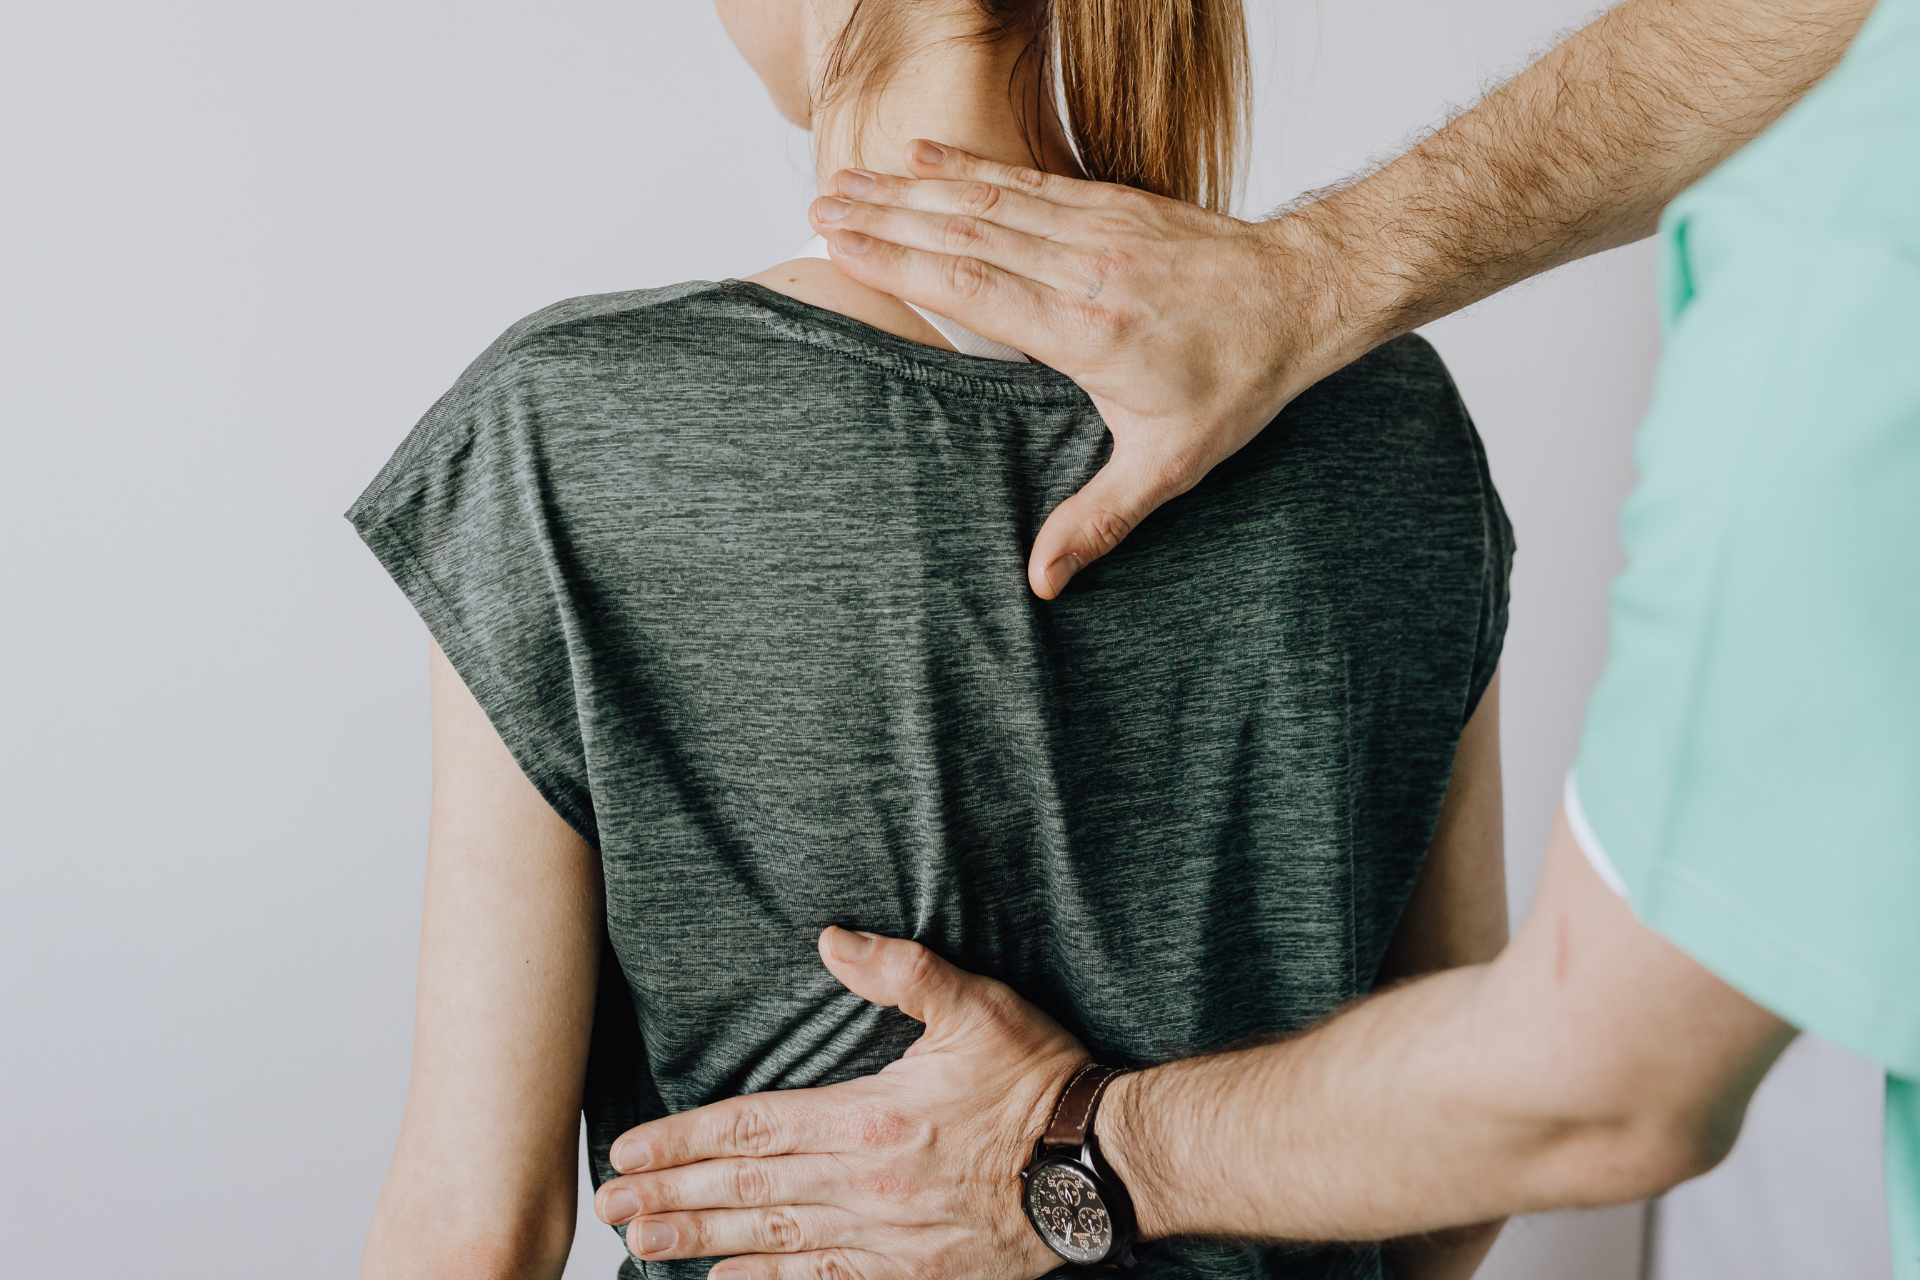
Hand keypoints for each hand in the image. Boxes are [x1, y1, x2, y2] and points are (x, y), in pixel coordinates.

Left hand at [593, 928, 1088, 1279]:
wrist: (1101, 1166)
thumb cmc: (1039, 1080)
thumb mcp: (977, 1006)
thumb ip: (901, 972)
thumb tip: (831, 940)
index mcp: (868, 1117)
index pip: (751, 1129)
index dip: (684, 1139)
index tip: (630, 1147)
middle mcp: (864, 1184)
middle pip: (745, 1190)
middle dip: (670, 1195)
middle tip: (609, 1204)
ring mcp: (885, 1238)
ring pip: (772, 1240)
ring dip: (700, 1241)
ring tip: (642, 1244)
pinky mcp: (912, 1273)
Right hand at [808, 142, 1376, 598]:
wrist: (1304, 296)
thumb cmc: (1239, 380)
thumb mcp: (1171, 465)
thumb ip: (1100, 518)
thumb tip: (1042, 581)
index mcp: (1085, 332)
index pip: (971, 290)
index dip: (899, 266)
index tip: (840, 247)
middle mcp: (1082, 269)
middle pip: (963, 235)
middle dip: (884, 218)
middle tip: (817, 206)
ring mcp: (1096, 228)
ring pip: (987, 200)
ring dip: (912, 186)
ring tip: (847, 178)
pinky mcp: (1112, 203)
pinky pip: (1027, 179)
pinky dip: (972, 163)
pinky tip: (926, 153)